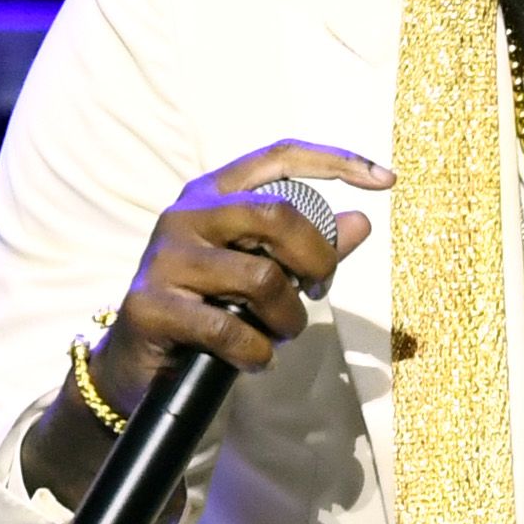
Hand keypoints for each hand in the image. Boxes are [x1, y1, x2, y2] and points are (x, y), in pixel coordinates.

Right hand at [20, 140, 393, 505]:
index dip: (335, 162)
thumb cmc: (208, 311)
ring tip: (280, 335)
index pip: (279, 157)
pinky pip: (230, 328)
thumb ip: (309, 248)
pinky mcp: (151, 305)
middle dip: (317, 259)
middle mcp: (185, 215)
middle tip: (318, 291)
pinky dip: (257, 352)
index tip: (385, 181)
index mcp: (212, 194)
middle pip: (277, 216)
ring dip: (288, 318)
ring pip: (261, 277)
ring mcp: (164, 258)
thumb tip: (361, 222)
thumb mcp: (262, 273)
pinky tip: (254, 360)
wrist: (138, 366)